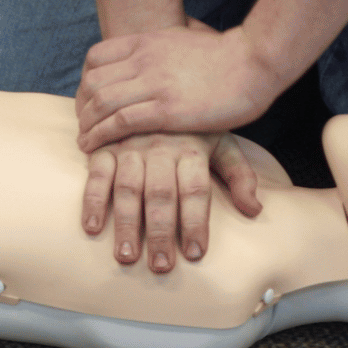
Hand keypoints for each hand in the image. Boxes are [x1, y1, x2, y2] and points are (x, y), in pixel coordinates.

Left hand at [75, 21, 283, 151]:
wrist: (255, 61)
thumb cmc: (228, 55)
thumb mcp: (186, 38)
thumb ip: (167, 44)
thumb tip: (168, 40)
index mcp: (147, 41)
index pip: (95, 58)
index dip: (84, 81)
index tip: (87, 99)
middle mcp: (144, 60)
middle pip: (92, 82)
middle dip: (81, 106)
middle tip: (83, 124)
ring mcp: (153, 84)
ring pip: (100, 103)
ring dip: (86, 125)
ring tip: (84, 141)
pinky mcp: (166, 110)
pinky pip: (119, 122)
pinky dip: (99, 136)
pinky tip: (93, 147)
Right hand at [83, 131, 264, 271]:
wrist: (157, 81)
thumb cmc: (192, 124)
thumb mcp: (222, 140)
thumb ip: (239, 174)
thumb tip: (255, 210)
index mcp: (192, 148)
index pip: (195, 190)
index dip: (195, 222)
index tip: (195, 254)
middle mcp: (161, 147)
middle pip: (161, 195)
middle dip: (161, 232)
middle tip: (161, 266)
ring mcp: (130, 146)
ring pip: (128, 189)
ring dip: (126, 224)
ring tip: (127, 257)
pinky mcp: (105, 146)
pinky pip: (98, 175)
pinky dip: (93, 201)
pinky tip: (92, 228)